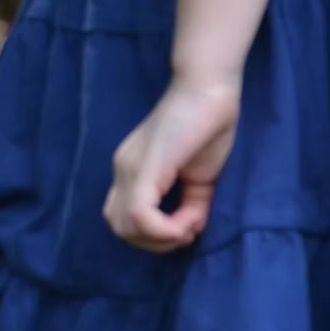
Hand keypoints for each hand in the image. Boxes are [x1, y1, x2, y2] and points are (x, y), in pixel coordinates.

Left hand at [104, 75, 240, 250]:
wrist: (210, 88)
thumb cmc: (209, 125)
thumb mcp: (199, 177)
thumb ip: (191, 206)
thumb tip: (188, 231)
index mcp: (133, 171)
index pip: (123, 218)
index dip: (153, 235)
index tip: (187, 227)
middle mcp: (123, 170)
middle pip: (119, 227)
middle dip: (155, 242)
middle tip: (186, 230)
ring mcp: (129, 169)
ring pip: (123, 226)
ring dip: (160, 238)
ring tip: (188, 225)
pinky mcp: (143, 168)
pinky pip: (139, 216)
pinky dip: (163, 230)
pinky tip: (186, 224)